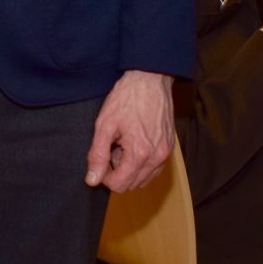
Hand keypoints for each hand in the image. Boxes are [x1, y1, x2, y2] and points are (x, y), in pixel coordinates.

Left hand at [85, 70, 173, 191]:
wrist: (150, 78)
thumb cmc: (127, 98)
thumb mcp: (105, 125)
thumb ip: (97, 155)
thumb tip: (92, 180)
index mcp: (140, 153)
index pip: (119, 185)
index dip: (105, 176)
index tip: (101, 159)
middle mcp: (157, 157)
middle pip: (132, 184)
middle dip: (118, 172)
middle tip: (112, 148)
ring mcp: (165, 152)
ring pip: (144, 178)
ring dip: (130, 169)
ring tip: (123, 145)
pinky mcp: (170, 146)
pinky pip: (154, 168)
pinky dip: (142, 163)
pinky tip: (135, 143)